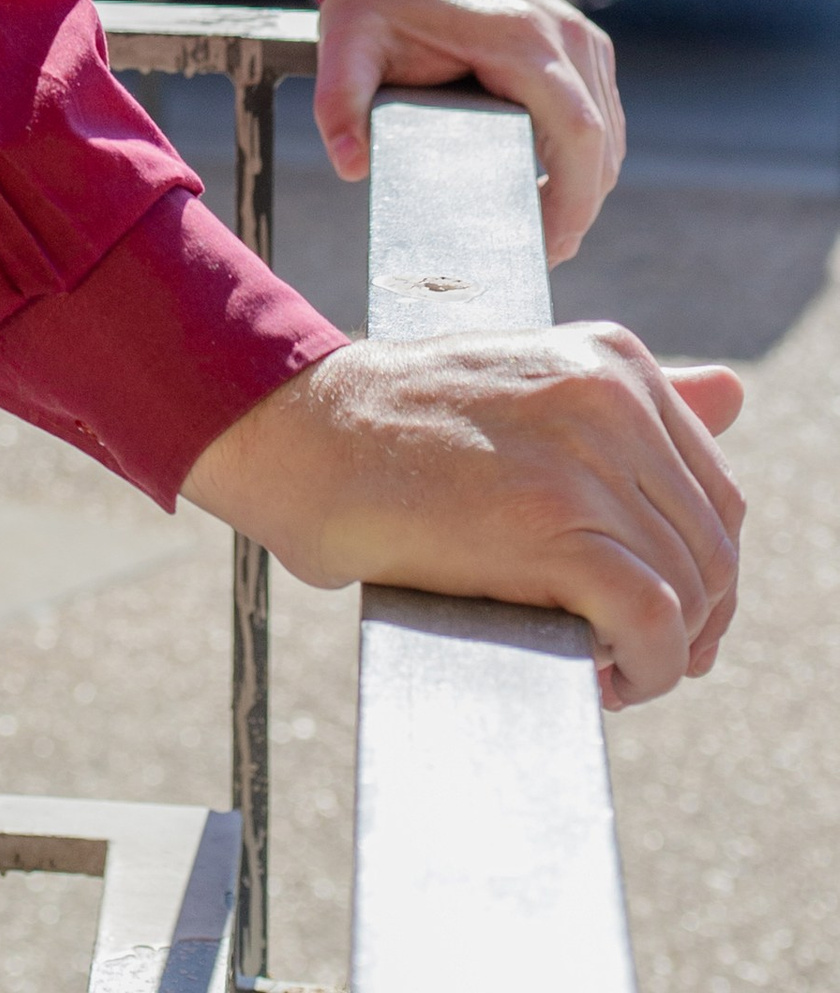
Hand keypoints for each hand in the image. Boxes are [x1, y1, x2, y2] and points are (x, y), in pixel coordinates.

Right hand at [183, 328, 743, 707]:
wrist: (300, 433)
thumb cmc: (402, 424)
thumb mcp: (530, 382)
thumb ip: (636, 399)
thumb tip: (737, 392)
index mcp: (613, 359)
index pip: (716, 492)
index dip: (693, 570)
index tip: (644, 609)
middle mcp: (612, 397)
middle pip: (713, 548)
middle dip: (685, 620)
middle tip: (623, 653)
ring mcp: (585, 459)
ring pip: (692, 591)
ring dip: (659, 654)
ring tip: (600, 664)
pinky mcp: (554, 526)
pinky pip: (655, 624)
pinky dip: (644, 670)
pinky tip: (600, 677)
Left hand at [313, 0, 624, 260]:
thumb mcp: (344, 43)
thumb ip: (338, 101)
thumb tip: (351, 165)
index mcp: (520, 36)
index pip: (577, 131)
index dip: (574, 198)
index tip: (548, 247)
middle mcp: (565, 33)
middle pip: (601, 142)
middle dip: (579, 207)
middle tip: (539, 255)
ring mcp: (580, 36)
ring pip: (608, 133)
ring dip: (586, 186)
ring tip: (542, 232)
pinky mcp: (581, 44)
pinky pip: (600, 114)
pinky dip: (586, 157)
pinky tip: (551, 188)